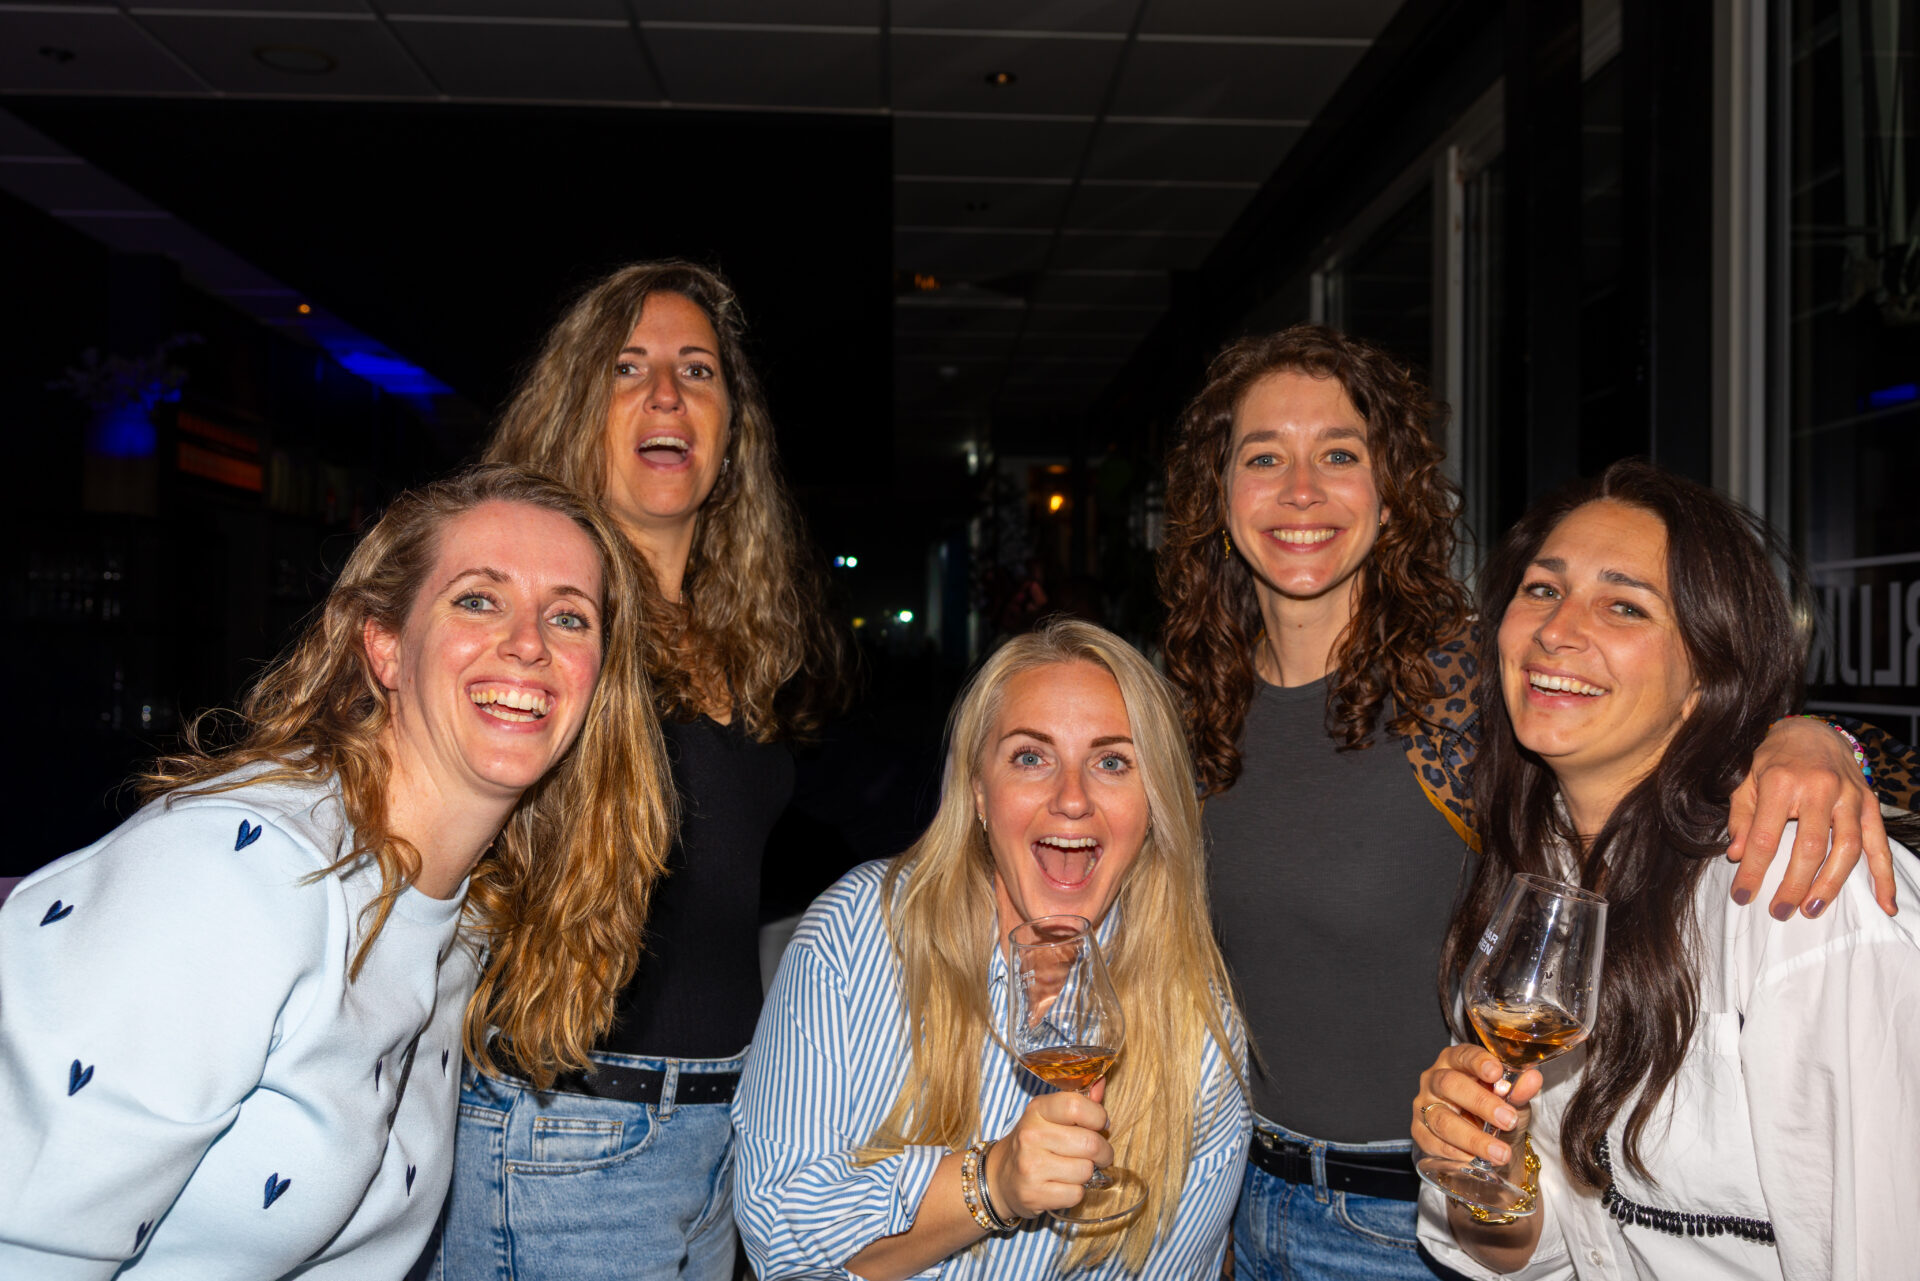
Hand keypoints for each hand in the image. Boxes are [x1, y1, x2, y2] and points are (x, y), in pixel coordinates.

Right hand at [986, 1083, 1112, 1218]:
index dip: (1098, 1117)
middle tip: (1099, 1154)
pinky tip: (1064, 1185)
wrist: (1000, 1177)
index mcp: (1037, 1110)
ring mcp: (1030, 1166)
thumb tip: (1102, 1082)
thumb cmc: (1035, 1143)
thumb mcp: (1050, 1116)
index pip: (1076, 1106)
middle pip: (1089, 1143)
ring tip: (1076, 1169)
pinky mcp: (1034, 1194)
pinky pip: (1076, 1194)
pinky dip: (1076, 1192)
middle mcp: (1031, 1135)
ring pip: (1085, 1171)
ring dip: (1088, 1173)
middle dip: (1103, 1152)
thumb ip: (1080, 1100)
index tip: (1100, 1125)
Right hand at [1413, 1046, 1541, 1169]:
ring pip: (1442, 1120)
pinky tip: (1476, 1160)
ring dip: (1473, 1139)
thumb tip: (1533, 1078)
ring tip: (1500, 1153)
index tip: (1496, 1073)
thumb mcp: (1514, 1100)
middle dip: (1481, 1103)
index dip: (1478, 1062)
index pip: (1463, 1055)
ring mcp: (1424, 1105)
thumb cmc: (1497, 1111)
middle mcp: (1435, 1079)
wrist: (1485, 1140)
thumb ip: (1520, 1090)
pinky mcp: (1419, 1132)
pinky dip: (1457, 1154)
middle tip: (1508, 1120)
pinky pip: (1434, 1143)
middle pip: (1450, 1085)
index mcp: (1456, 1061)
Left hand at [1726, 717, 1895, 918]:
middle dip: (1794, 886)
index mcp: (1782, 782)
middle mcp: (1820, 789)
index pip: (1766, 837)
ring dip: (1831, 885)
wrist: (1812, 731)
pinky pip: (1879, 844)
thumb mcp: (1746, 781)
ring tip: (1812, 909)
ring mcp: (1849, 797)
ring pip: (1847, 849)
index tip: (1742, 896)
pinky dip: (1885, 876)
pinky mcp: (1870, 803)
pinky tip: (1885, 903)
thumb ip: (1741, 818)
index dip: (1753, 871)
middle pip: (1810, 848)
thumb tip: (1736, 855)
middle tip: (1779, 911)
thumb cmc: (1773, 760)